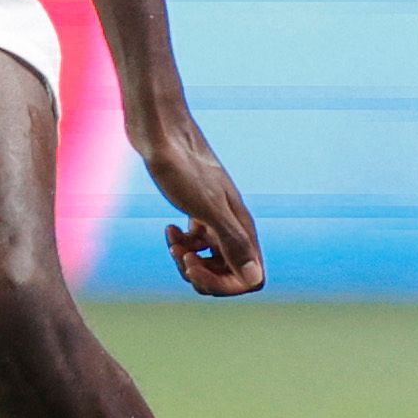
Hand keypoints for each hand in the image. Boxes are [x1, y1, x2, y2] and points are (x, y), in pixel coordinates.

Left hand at [133, 100, 264, 296]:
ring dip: (188, 261)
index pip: (251, 277)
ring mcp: (214, 218)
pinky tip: (169, 228)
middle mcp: (233, 225)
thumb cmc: (182, 167)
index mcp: (242, 227)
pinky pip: (196, 244)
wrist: (162, 132)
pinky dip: (181, 244)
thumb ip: (233, 242)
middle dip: (203, 276)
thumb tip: (255, 279)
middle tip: (182, 259)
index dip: (225, 284)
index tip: (196, 269)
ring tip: (172, 243)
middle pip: (230, 274)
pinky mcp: (196, 210)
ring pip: (210, 260)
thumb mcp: (206, 208)